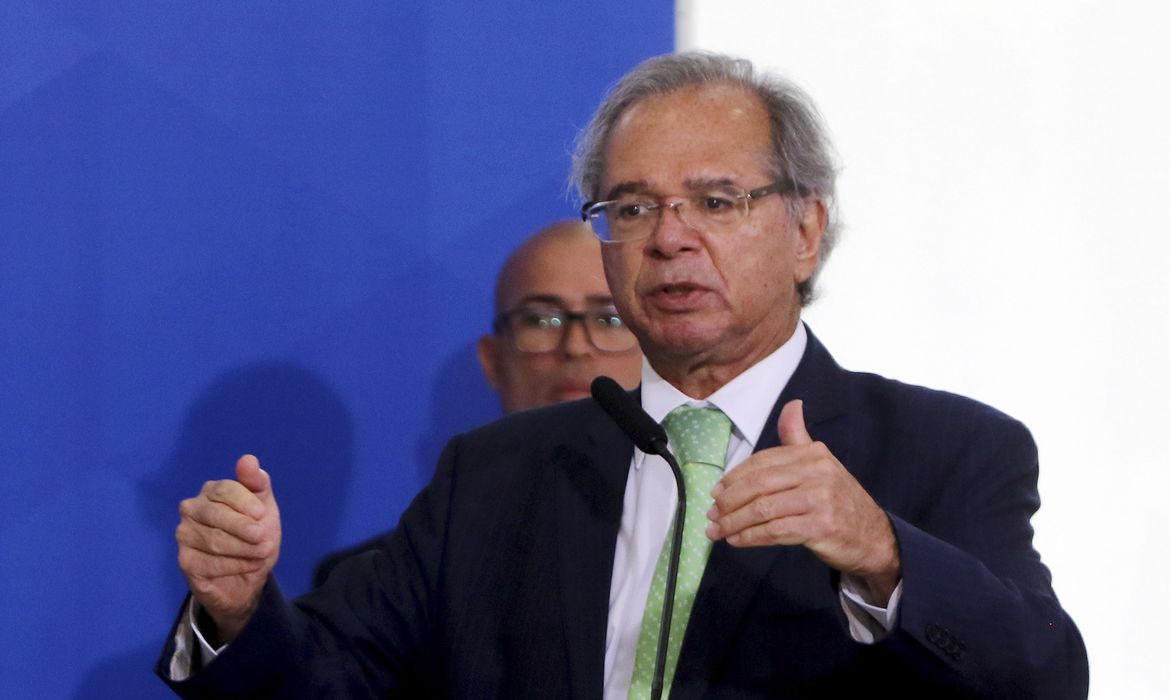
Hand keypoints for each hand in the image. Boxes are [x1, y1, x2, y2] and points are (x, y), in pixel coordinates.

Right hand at [175, 454, 281, 642]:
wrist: (250, 573)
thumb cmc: (255, 534)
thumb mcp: (264, 507)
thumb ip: (257, 482)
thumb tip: (248, 459)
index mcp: (211, 491)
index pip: (223, 489)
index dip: (243, 501)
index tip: (262, 514)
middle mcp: (192, 509)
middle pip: (215, 515)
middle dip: (243, 527)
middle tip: (262, 537)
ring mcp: (185, 535)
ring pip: (213, 540)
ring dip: (244, 548)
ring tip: (263, 552)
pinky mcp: (185, 561)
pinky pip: (210, 564)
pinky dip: (236, 565)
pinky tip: (251, 565)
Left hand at [706, 400, 899, 603]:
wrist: (873, 536)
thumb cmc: (838, 500)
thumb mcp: (821, 463)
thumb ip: (798, 438)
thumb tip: (793, 405)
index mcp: (812, 454)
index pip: (762, 462)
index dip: (734, 477)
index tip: (716, 492)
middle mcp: (817, 472)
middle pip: (758, 485)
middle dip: (729, 501)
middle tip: (712, 513)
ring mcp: (820, 500)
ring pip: (763, 510)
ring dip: (734, 522)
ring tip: (717, 530)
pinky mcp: (820, 527)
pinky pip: (775, 531)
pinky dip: (751, 537)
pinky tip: (737, 541)